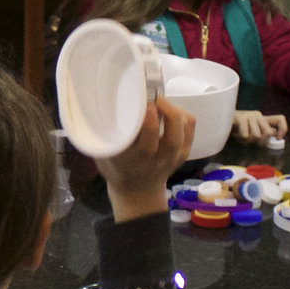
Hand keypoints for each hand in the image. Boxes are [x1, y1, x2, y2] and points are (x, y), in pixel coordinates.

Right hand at [97, 100, 194, 219]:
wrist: (138, 191)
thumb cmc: (117, 167)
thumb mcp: (104, 154)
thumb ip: (103, 134)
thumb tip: (100, 102)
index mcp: (133, 160)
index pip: (146, 140)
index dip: (148, 119)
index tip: (143, 103)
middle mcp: (155, 160)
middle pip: (171, 139)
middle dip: (167, 113)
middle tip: (155, 97)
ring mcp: (172, 157)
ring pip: (182, 132)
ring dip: (174, 111)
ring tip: (161, 100)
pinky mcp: (183, 152)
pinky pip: (189, 128)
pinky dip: (182, 114)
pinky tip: (169, 108)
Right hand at [233, 108, 287, 144]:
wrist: (219, 119)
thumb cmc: (237, 129)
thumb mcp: (252, 132)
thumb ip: (263, 135)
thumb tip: (275, 138)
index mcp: (263, 118)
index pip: (280, 119)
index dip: (283, 129)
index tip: (277, 139)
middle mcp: (258, 115)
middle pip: (268, 132)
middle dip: (260, 141)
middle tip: (251, 141)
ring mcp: (249, 115)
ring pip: (257, 136)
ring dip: (248, 141)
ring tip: (241, 137)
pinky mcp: (241, 118)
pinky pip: (246, 135)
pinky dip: (241, 139)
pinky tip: (236, 135)